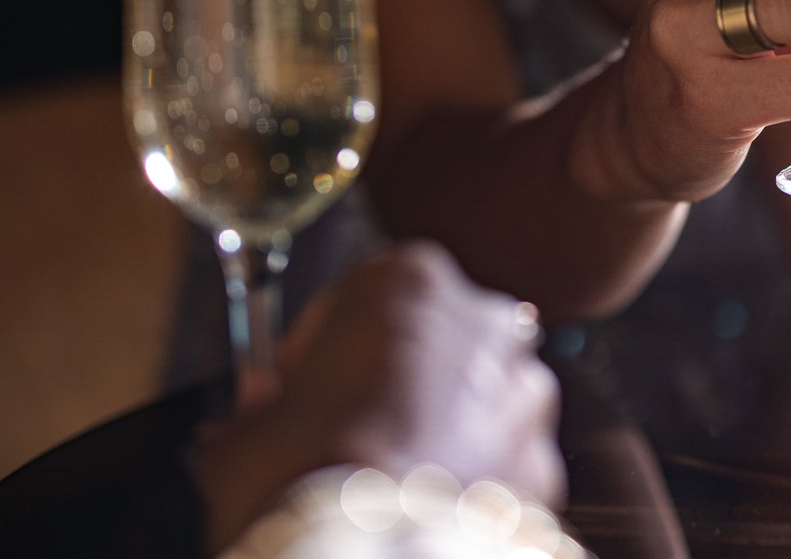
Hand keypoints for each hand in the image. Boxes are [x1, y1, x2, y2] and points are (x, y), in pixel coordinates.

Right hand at [193, 243, 564, 550]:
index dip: (318, 351)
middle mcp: (484, 323)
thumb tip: (256, 421)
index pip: (359, 298)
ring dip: (440, 431)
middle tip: (340, 437)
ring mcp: (523, 394)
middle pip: (433, 343)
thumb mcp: (246, 429)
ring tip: (382, 482)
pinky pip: (501, 465)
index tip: (294, 388)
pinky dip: (470, 484)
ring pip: (477, 402)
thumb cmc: (302, 480)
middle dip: (392, 385)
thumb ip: (264, 405)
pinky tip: (420, 510)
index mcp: (411, 280)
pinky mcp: (543, 465)